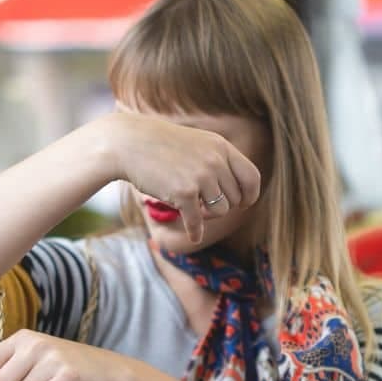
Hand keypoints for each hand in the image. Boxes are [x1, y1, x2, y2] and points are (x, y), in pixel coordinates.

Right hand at [102, 111, 261, 242]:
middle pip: (234, 199)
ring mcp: (200, 176)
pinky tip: (194, 236)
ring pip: (220, 211)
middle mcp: (215, 161)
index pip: (252, 177)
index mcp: (221, 147)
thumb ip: (219, 162)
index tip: (242, 203)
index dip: (250, 195)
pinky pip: (198, 222)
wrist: (128, 143)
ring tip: (194, 208)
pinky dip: (196, 232)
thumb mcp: (198, 144)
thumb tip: (240, 195)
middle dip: (220, 205)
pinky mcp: (183, 192)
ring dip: (208, 215)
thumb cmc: (162, 146)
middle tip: (203, 204)